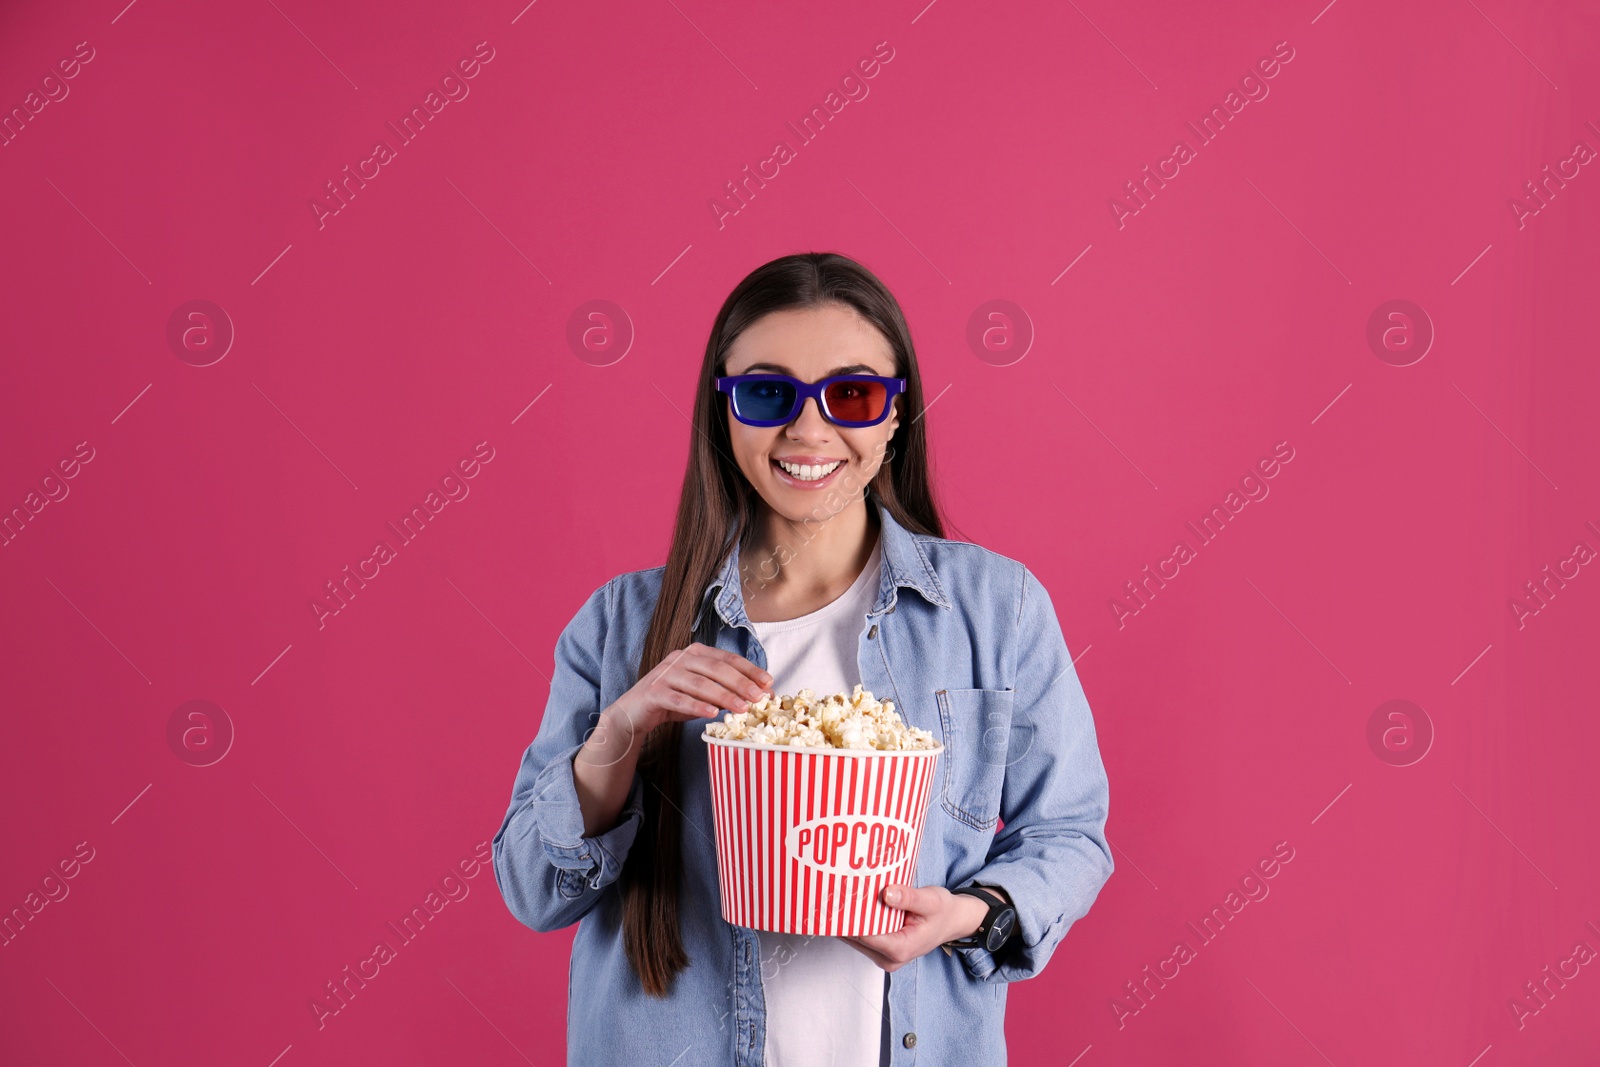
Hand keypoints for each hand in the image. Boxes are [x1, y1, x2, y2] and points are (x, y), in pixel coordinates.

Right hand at [602, 642, 770, 739]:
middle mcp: (681, 658)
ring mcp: (666, 673)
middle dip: (741, 683)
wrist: (634, 713)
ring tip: (742, 709)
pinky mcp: (654, 692)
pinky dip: (696, 706)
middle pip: (716, 669)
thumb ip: (725, 690)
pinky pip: (679, 698)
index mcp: (695, 653)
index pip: (727, 658)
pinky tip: (711, 713)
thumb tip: (759, 696)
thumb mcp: (702, 694)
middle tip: (759, 698)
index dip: (750, 670)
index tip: (768, 683)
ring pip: (700, 683)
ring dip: (723, 696)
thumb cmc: (673, 700)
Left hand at [841, 884, 991, 972]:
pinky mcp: (880, 951)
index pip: (864, 934)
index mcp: (900, 949)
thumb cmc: (942, 912)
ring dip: (850, 918)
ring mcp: (883, 957)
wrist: (951, 921)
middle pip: (856, 937)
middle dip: (846, 915)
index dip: (850, 916)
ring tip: (844, 893)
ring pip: (855, 938)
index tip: (839, 896)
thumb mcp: (930, 900)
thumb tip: (887, 893)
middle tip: (837, 889)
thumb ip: (908, 898)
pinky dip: (857, 921)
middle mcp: (889, 958)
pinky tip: (855, 904)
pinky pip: (861, 937)